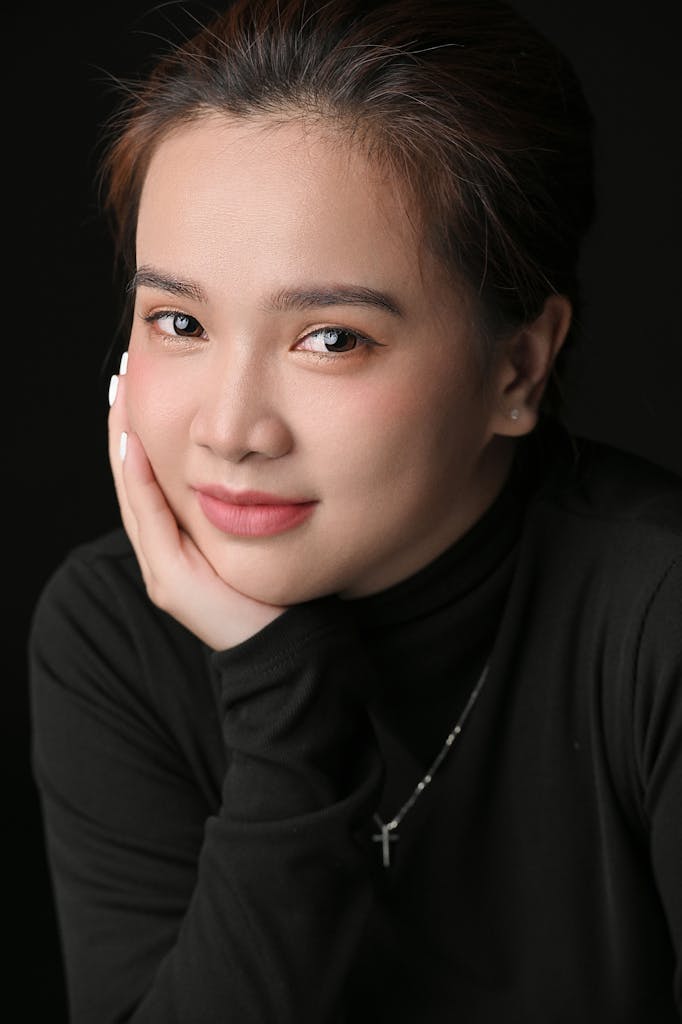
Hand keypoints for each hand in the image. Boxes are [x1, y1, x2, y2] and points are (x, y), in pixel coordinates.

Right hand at [107, 360, 284, 649]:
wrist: (286, 645)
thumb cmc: (278, 590)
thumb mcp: (254, 537)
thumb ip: (242, 506)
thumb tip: (251, 461)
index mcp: (179, 544)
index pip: (149, 479)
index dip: (140, 436)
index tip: (140, 391)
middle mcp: (162, 555)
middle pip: (132, 481)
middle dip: (124, 431)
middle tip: (123, 382)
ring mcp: (162, 569)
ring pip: (133, 495)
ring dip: (123, 446)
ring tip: (122, 401)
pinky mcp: (170, 582)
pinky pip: (150, 520)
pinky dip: (139, 481)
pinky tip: (136, 446)